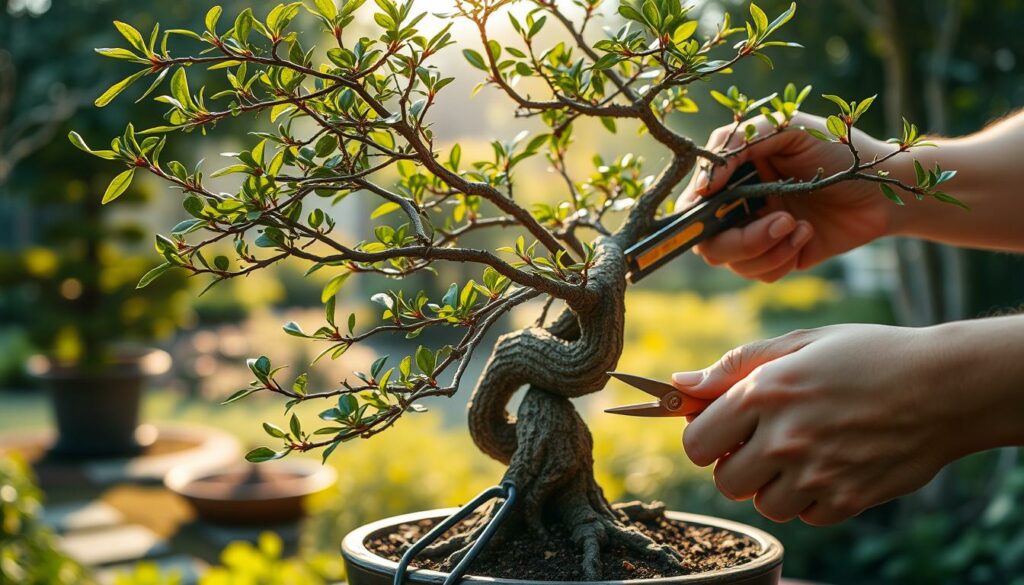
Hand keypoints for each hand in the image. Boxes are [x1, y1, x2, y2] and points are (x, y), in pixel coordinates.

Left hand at [670, 324, 963, 524]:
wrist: (945, 386)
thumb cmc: (868, 356)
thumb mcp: (799, 344)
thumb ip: (734, 366)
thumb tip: (681, 383)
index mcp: (765, 392)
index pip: (696, 442)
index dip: (705, 437)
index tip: (724, 429)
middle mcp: (785, 437)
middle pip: (725, 481)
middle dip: (736, 464)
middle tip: (764, 442)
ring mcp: (817, 473)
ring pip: (763, 504)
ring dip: (773, 485)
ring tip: (801, 453)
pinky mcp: (848, 499)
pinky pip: (805, 515)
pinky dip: (811, 499)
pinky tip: (831, 466)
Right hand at [678, 113, 895, 281]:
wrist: (888, 187)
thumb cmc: (840, 148)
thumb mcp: (789, 128)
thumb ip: (739, 142)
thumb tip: (702, 185)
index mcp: (735, 172)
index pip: (693, 201)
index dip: (696, 212)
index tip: (716, 206)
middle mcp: (740, 205)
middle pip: (708, 241)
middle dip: (742, 240)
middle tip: (780, 221)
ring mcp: (759, 233)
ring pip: (733, 262)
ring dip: (767, 247)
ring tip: (799, 225)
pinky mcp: (780, 257)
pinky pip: (761, 273)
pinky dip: (782, 257)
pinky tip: (806, 234)